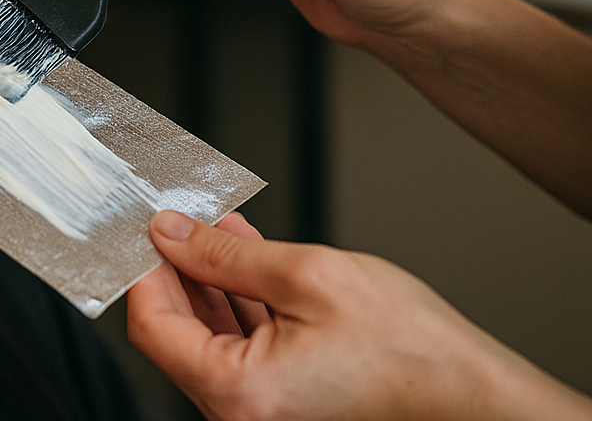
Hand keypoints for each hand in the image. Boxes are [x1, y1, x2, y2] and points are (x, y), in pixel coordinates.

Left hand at [127, 211, 591, 420]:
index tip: (147, 229)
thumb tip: (170, 234)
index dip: (145, 270)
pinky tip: (244, 258)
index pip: (151, 326)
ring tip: (213, 227)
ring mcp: (263, 411)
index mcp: (237, 393)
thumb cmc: (412, 351)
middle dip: (177, 268)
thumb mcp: (307, 275)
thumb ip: (223, 255)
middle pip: (177, 332)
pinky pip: (242, 347)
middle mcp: (242, 414)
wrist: (476, 395)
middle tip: (179, 219)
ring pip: (210, 336)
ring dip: (209, 278)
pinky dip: (239, 302)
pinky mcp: (285, 402)